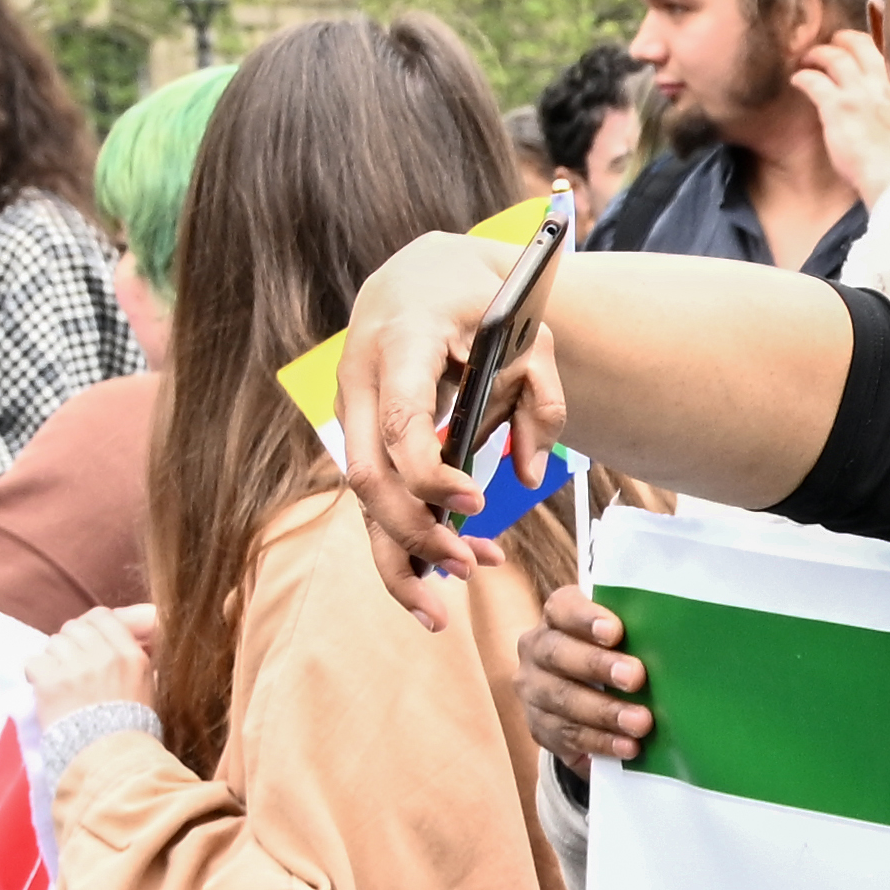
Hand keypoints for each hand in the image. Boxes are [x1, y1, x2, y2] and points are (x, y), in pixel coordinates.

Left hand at [22, 599, 153, 725]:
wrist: (109, 760)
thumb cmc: (132, 729)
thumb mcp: (148, 687)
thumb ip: (137, 656)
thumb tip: (131, 633)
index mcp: (130, 655)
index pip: (102, 617)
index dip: (92, 627)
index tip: (89, 642)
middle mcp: (104, 655)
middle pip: (75, 627)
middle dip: (72, 643)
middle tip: (73, 665)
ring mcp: (75, 667)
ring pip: (54, 643)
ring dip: (55, 659)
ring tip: (62, 683)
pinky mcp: (49, 681)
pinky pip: (34, 661)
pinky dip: (37, 675)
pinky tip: (47, 691)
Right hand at [320, 226, 536, 621]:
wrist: (419, 276)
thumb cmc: (480, 301)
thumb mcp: (530, 334)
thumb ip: (540, 399)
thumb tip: (529, 474)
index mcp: (397, 343)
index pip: (400, 423)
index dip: (431, 474)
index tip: (477, 503)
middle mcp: (358, 381)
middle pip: (369, 476)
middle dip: (414, 532)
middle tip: (469, 569)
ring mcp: (350, 412)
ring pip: (359, 500)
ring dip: (400, 556)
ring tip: (439, 613)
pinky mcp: (358, 437)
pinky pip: (371, 499)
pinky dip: (396, 544)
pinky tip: (427, 587)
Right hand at [521, 584, 653, 774]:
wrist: (584, 700)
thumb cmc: (615, 656)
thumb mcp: (622, 638)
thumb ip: (637, 634)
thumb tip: (679, 639)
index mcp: (557, 618)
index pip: (562, 608)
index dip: (585, 618)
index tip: (615, 631)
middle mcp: (537, 650)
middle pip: (558, 654)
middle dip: (597, 666)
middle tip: (636, 677)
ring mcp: (534, 690)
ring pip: (562, 699)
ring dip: (604, 712)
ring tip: (641, 723)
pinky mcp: (540, 727)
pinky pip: (566, 736)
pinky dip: (601, 742)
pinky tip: (628, 747)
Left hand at [796, 31, 889, 221]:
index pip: (882, 52)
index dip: (866, 46)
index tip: (858, 50)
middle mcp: (880, 83)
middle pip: (857, 44)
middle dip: (841, 40)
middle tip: (831, 45)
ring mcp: (857, 93)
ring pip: (833, 57)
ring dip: (817, 54)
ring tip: (807, 59)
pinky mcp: (836, 109)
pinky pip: (813, 82)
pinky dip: (803, 78)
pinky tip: (796, 81)